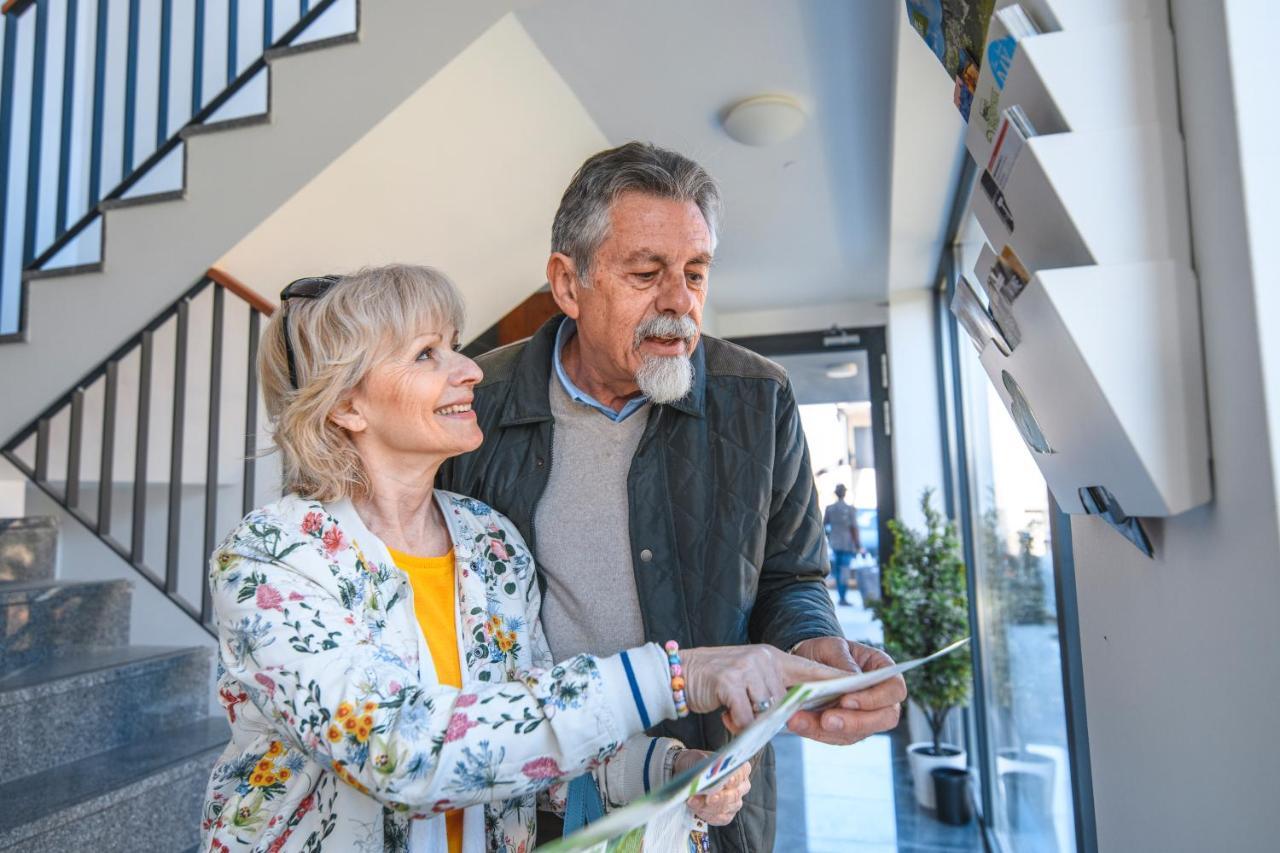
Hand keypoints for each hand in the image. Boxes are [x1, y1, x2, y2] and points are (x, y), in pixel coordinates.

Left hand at [673, 750, 750, 825]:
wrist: (689, 777)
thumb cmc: (696, 764)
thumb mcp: (697, 758)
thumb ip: (703, 763)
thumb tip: (707, 772)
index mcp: (739, 768)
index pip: (740, 774)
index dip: (734, 779)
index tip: (726, 781)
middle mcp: (741, 785)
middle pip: (734, 794)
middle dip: (720, 797)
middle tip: (708, 797)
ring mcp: (735, 802)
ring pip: (726, 808)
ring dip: (708, 806)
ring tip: (694, 801)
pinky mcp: (726, 815)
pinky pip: (720, 818)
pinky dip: (707, 814)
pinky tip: (698, 809)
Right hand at [681, 645, 846, 729]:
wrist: (678, 672)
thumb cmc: (716, 682)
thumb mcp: (749, 678)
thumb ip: (771, 691)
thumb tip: (791, 717)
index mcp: (774, 657)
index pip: (812, 668)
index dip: (835, 679)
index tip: (859, 685)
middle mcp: (764, 658)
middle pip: (787, 701)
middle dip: (771, 717)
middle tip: (746, 715)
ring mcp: (747, 668)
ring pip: (767, 711)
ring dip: (751, 722)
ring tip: (732, 712)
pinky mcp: (729, 681)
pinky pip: (746, 718)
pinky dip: (737, 725)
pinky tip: (724, 714)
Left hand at [786, 638, 904, 744]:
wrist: (807, 661)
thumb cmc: (825, 651)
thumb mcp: (832, 647)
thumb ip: (843, 661)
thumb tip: (852, 678)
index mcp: (883, 671)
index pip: (895, 689)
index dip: (876, 699)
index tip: (847, 700)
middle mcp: (880, 697)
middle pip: (884, 718)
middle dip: (856, 722)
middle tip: (827, 720)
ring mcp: (865, 716)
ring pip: (858, 733)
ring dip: (830, 731)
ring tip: (802, 721)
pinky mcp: (846, 728)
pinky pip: (836, 737)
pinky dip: (816, 732)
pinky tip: (799, 723)